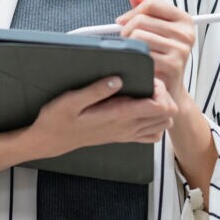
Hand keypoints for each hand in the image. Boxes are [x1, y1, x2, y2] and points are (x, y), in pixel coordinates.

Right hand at [24, 77, 178, 159]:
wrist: (51, 140)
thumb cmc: (58, 119)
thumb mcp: (71, 100)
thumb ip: (95, 90)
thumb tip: (117, 79)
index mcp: (119, 116)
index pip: (160, 106)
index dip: (160, 89)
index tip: (145, 79)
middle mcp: (127, 127)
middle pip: (168, 115)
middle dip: (164, 96)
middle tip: (147, 83)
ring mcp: (127, 134)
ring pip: (163, 125)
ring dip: (161, 107)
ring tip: (145, 94)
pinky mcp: (123, 136)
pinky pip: (152, 134)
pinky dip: (154, 121)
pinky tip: (140, 109)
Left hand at [117, 0, 194, 103]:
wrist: (170, 88)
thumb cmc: (162, 56)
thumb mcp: (158, 30)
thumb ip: (146, 11)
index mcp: (184, 20)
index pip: (151, 4)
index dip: (132, 11)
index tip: (122, 21)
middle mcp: (185, 34)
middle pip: (141, 20)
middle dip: (126, 30)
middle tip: (126, 41)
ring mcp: (180, 50)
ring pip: (137, 36)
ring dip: (128, 45)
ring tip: (133, 52)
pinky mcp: (172, 66)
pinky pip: (140, 54)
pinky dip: (133, 58)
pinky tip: (137, 63)